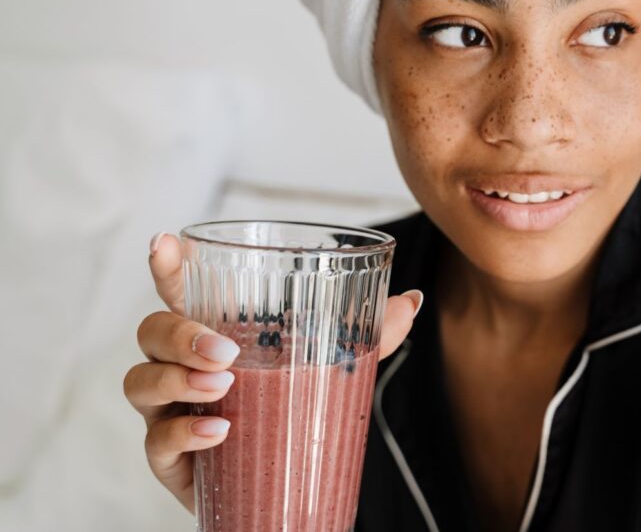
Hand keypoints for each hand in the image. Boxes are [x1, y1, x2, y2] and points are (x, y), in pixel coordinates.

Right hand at [123, 232, 420, 511]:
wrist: (283, 486)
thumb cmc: (294, 411)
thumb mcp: (333, 368)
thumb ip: (370, 334)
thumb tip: (411, 301)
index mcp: (216, 334)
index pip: (181, 292)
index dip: (166, 264)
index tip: (165, 242)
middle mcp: (182, 367)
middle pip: (151, 332)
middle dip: (178, 333)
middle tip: (225, 352)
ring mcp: (170, 412)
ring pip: (139, 383)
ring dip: (176, 380)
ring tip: (222, 386)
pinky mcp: (170, 460)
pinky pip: (156, 442)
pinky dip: (185, 434)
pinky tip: (221, 432)